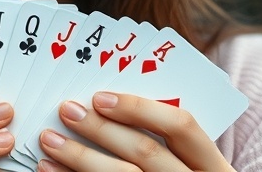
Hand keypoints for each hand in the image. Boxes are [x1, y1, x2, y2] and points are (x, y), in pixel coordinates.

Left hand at [36, 91, 234, 171]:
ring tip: (50, 139)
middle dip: (101, 129)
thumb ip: (160, 139)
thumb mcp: (187, 164)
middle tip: (67, 111)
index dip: (140, 108)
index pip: (182, 126)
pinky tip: (50, 169)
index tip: (99, 97)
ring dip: (80, 157)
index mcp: (211, 164)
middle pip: (146, 152)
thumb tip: (103, 104)